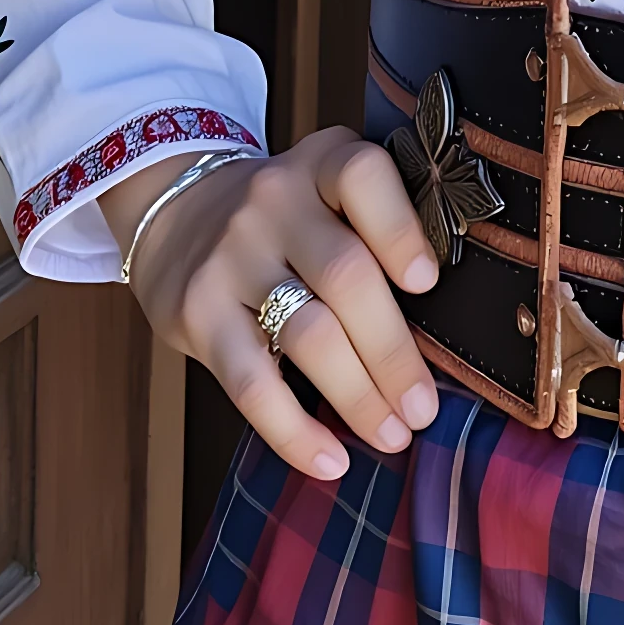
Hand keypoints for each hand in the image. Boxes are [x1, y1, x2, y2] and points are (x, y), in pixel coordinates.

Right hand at [102, 129, 440, 480]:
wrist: (175, 207)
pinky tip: (330, 460)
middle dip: (393, 351)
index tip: (429, 283)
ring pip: (306, 333)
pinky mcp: (196, 312)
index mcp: (320, 163)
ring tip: (393, 435)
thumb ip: (373, 228)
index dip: (400, 229)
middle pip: (345, 275)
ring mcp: (231, 256)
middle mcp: (274, 200)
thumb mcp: (323, 189)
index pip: (362, 176)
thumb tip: (449, 325)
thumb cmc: (283, 214)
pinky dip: (295, 432)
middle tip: (426, 408)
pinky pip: (252, 383)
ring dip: (358, 396)